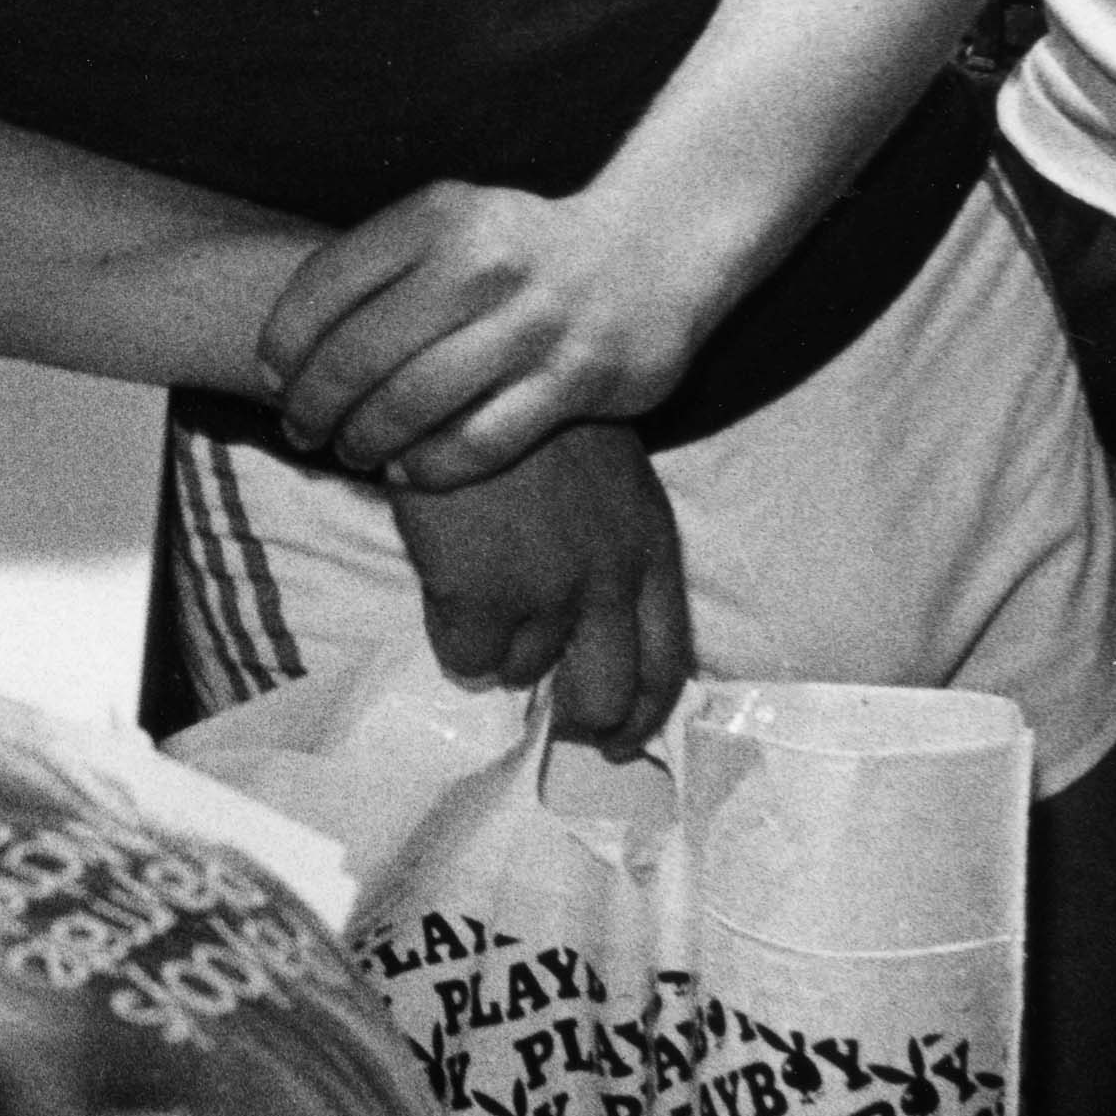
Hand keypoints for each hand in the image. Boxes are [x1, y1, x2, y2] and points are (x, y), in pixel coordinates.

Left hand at [260, 182, 717, 487]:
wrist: (652, 253)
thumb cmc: (523, 249)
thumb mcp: (454, 223)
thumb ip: (378, 269)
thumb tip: (284, 354)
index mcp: (441, 214)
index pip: (327, 285)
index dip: (284, 344)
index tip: (272, 380)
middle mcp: (484, 262)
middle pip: (359, 354)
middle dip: (314, 404)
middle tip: (301, 430)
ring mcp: (534, 323)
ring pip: (413, 403)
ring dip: (363, 439)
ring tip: (350, 452)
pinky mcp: (577, 379)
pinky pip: (479, 441)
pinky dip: (428, 464)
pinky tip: (406, 469)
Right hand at [391, 418, 694, 751]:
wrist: (462, 378)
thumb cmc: (534, 420)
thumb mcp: (611, 479)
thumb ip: (618, 552)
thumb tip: (600, 630)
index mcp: (651, 546)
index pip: (668, 662)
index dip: (644, 712)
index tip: (620, 738)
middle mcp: (609, 579)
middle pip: (605, 697)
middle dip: (577, 720)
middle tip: (550, 721)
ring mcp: (544, 590)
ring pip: (522, 674)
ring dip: (502, 652)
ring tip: (482, 595)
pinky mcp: (479, 594)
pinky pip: (464, 659)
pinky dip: (454, 639)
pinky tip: (447, 587)